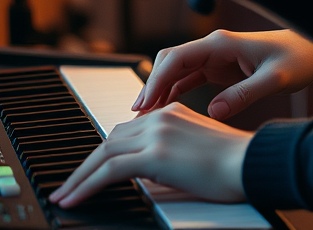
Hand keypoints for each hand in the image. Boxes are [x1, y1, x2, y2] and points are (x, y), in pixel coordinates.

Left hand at [49, 103, 250, 208]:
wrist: (249, 162)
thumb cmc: (232, 162)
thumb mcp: (195, 149)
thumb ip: (169, 151)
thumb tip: (148, 172)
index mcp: (171, 112)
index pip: (126, 130)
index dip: (102, 153)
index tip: (88, 171)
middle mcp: (161, 117)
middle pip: (110, 139)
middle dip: (85, 164)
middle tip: (68, 185)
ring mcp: (157, 133)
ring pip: (104, 153)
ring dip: (79, 176)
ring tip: (64, 196)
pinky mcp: (155, 154)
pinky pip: (110, 170)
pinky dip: (86, 184)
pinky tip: (74, 198)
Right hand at [132, 28, 312, 119]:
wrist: (311, 50)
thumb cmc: (297, 59)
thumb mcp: (276, 79)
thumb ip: (246, 94)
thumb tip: (215, 112)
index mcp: (223, 44)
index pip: (178, 57)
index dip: (157, 80)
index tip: (144, 104)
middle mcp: (214, 47)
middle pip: (170, 61)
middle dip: (151, 85)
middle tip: (137, 116)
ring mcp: (215, 57)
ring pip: (176, 71)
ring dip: (159, 91)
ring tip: (144, 119)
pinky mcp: (218, 68)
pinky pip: (187, 79)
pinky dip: (173, 93)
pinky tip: (163, 110)